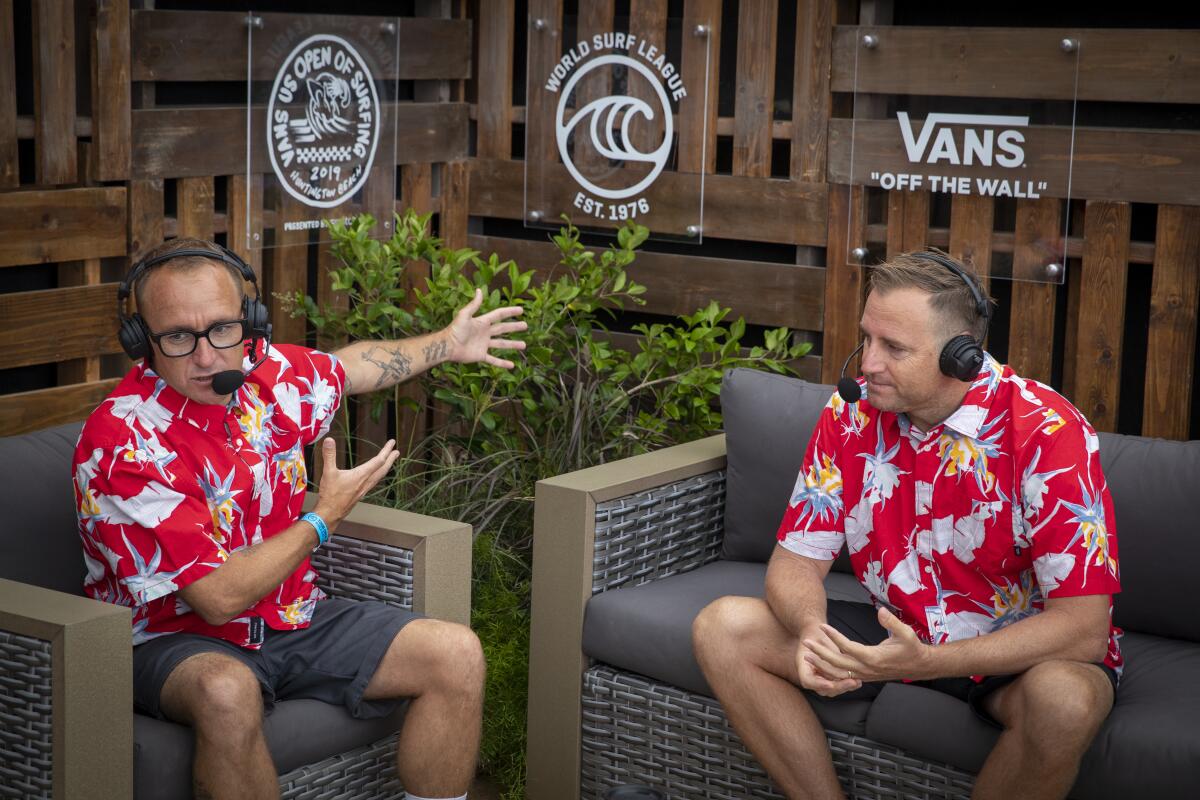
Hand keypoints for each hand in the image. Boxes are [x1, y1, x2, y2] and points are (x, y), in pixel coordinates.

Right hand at [313, 437, 399, 525]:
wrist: (331, 513)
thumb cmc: (331, 495)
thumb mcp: (328, 472)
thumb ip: (329, 455)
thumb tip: (329, 440)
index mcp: (361, 475)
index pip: (378, 460)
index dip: (386, 450)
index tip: (392, 442)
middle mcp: (366, 482)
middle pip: (383, 469)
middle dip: (390, 459)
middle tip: (397, 452)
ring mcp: (364, 489)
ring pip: (379, 476)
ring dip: (386, 468)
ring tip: (389, 462)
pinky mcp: (361, 494)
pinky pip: (374, 482)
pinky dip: (378, 476)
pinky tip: (375, 476)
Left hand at [447, 288, 527, 368]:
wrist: (448, 346)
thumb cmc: (455, 330)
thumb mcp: (464, 315)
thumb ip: (474, 304)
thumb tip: (479, 290)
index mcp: (482, 322)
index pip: (499, 315)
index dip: (510, 312)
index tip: (521, 310)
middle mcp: (485, 333)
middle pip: (503, 329)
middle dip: (514, 327)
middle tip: (525, 325)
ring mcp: (484, 345)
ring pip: (501, 344)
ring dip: (512, 344)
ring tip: (523, 345)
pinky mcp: (481, 355)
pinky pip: (494, 360)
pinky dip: (502, 363)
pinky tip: (512, 365)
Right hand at [796, 624, 862, 697]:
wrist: (817, 634)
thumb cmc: (816, 633)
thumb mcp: (814, 638)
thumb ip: (819, 648)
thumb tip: (824, 655)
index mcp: (802, 667)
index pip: (808, 681)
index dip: (819, 684)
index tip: (829, 684)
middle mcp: (810, 676)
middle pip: (823, 689)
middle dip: (838, 687)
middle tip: (851, 682)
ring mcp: (820, 680)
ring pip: (832, 690)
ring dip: (845, 687)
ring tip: (856, 682)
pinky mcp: (830, 679)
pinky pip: (838, 686)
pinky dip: (848, 685)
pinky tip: (858, 682)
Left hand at [803, 607, 928, 683]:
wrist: (919, 666)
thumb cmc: (912, 648)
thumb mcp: (906, 633)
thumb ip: (892, 622)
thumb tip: (881, 610)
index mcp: (874, 658)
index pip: (848, 647)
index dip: (834, 637)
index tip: (822, 627)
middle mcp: (866, 669)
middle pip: (837, 663)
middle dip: (820, 652)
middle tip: (806, 642)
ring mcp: (864, 675)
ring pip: (838, 673)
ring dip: (821, 664)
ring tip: (806, 655)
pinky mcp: (864, 677)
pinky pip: (843, 677)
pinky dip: (829, 673)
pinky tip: (819, 666)